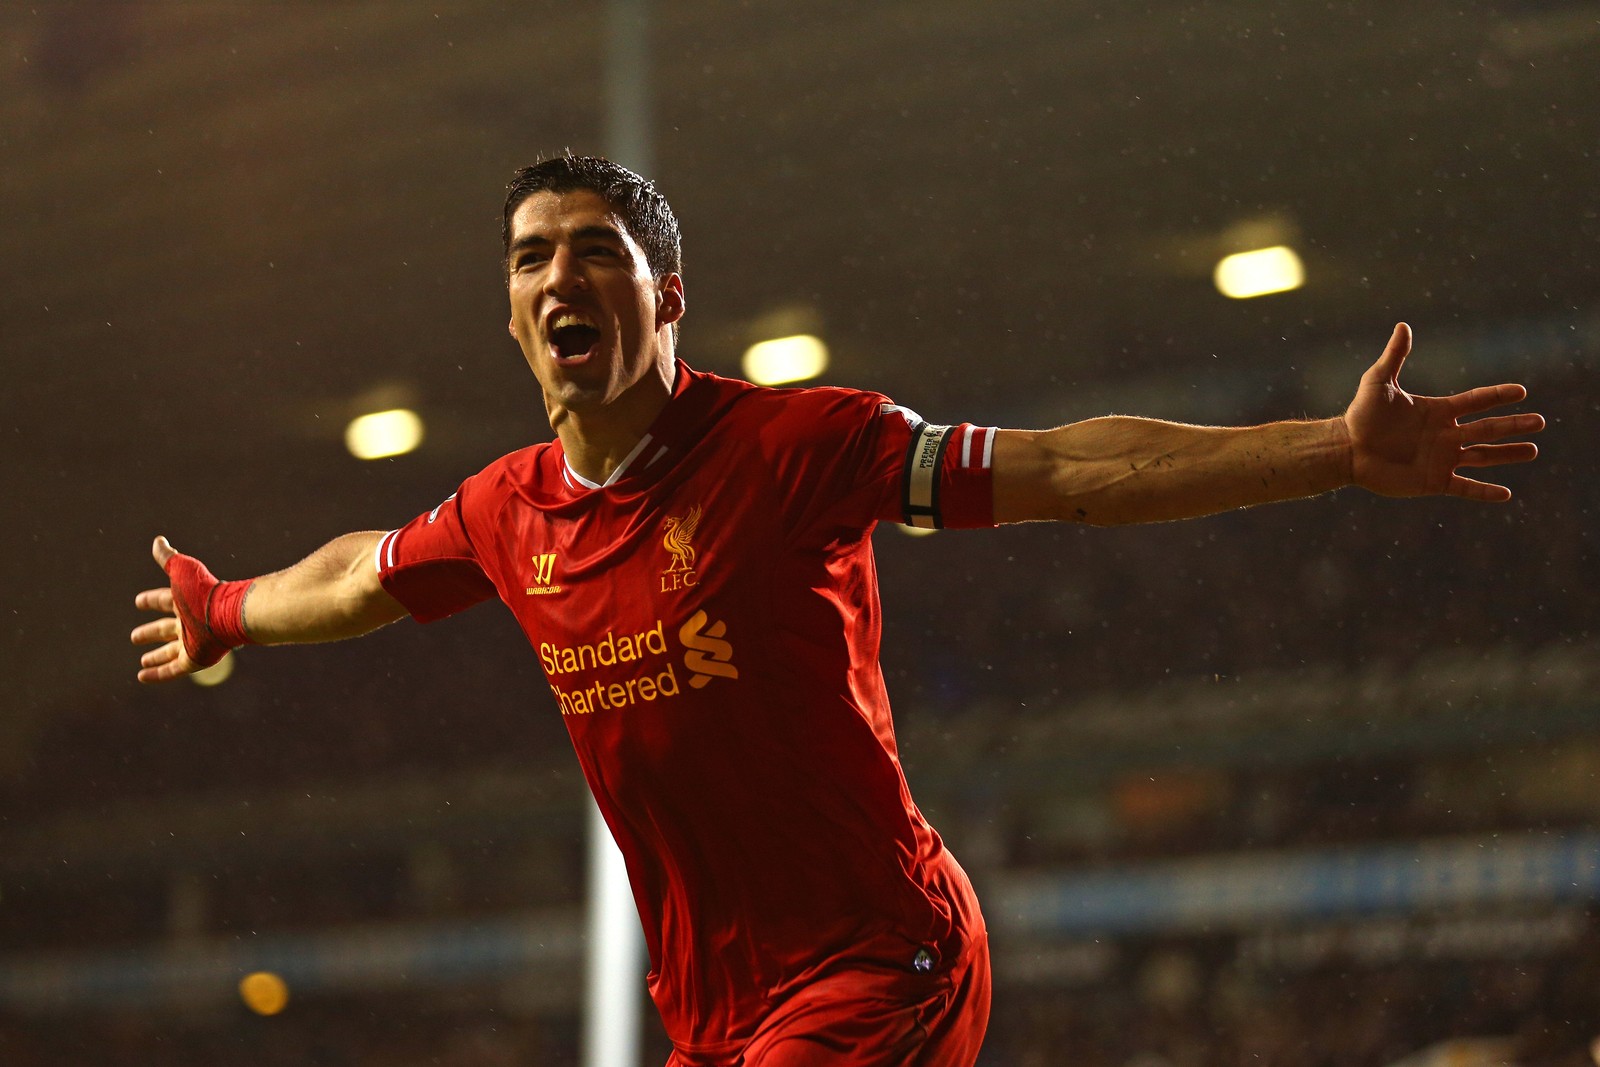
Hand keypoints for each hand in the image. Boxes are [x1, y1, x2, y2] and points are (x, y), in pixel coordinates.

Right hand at [130, 536, 225, 682]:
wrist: (228, 614)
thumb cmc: (204, 591)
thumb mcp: (181, 570)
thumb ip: (167, 558)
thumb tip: (158, 541)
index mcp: (185, 601)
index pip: (164, 601)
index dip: (151, 601)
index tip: (138, 602)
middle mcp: (189, 622)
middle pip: (166, 629)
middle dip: (151, 632)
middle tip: (134, 637)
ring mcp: (193, 642)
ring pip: (170, 652)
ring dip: (156, 656)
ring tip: (143, 661)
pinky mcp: (195, 659)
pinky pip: (173, 669)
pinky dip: (158, 674)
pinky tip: (143, 677)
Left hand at [1341, 323, 1542, 500]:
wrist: (1346, 450)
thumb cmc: (1361, 415)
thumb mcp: (1378, 382)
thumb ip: (1394, 356)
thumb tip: (1403, 325)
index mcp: (1438, 411)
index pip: (1476, 401)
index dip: (1497, 395)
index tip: (1521, 391)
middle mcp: (1445, 435)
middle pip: (1487, 428)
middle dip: (1513, 425)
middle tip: (1540, 422)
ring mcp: (1441, 458)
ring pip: (1483, 457)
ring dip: (1508, 454)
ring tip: (1533, 450)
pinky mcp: (1433, 481)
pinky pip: (1465, 487)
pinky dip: (1484, 492)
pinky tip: (1506, 494)